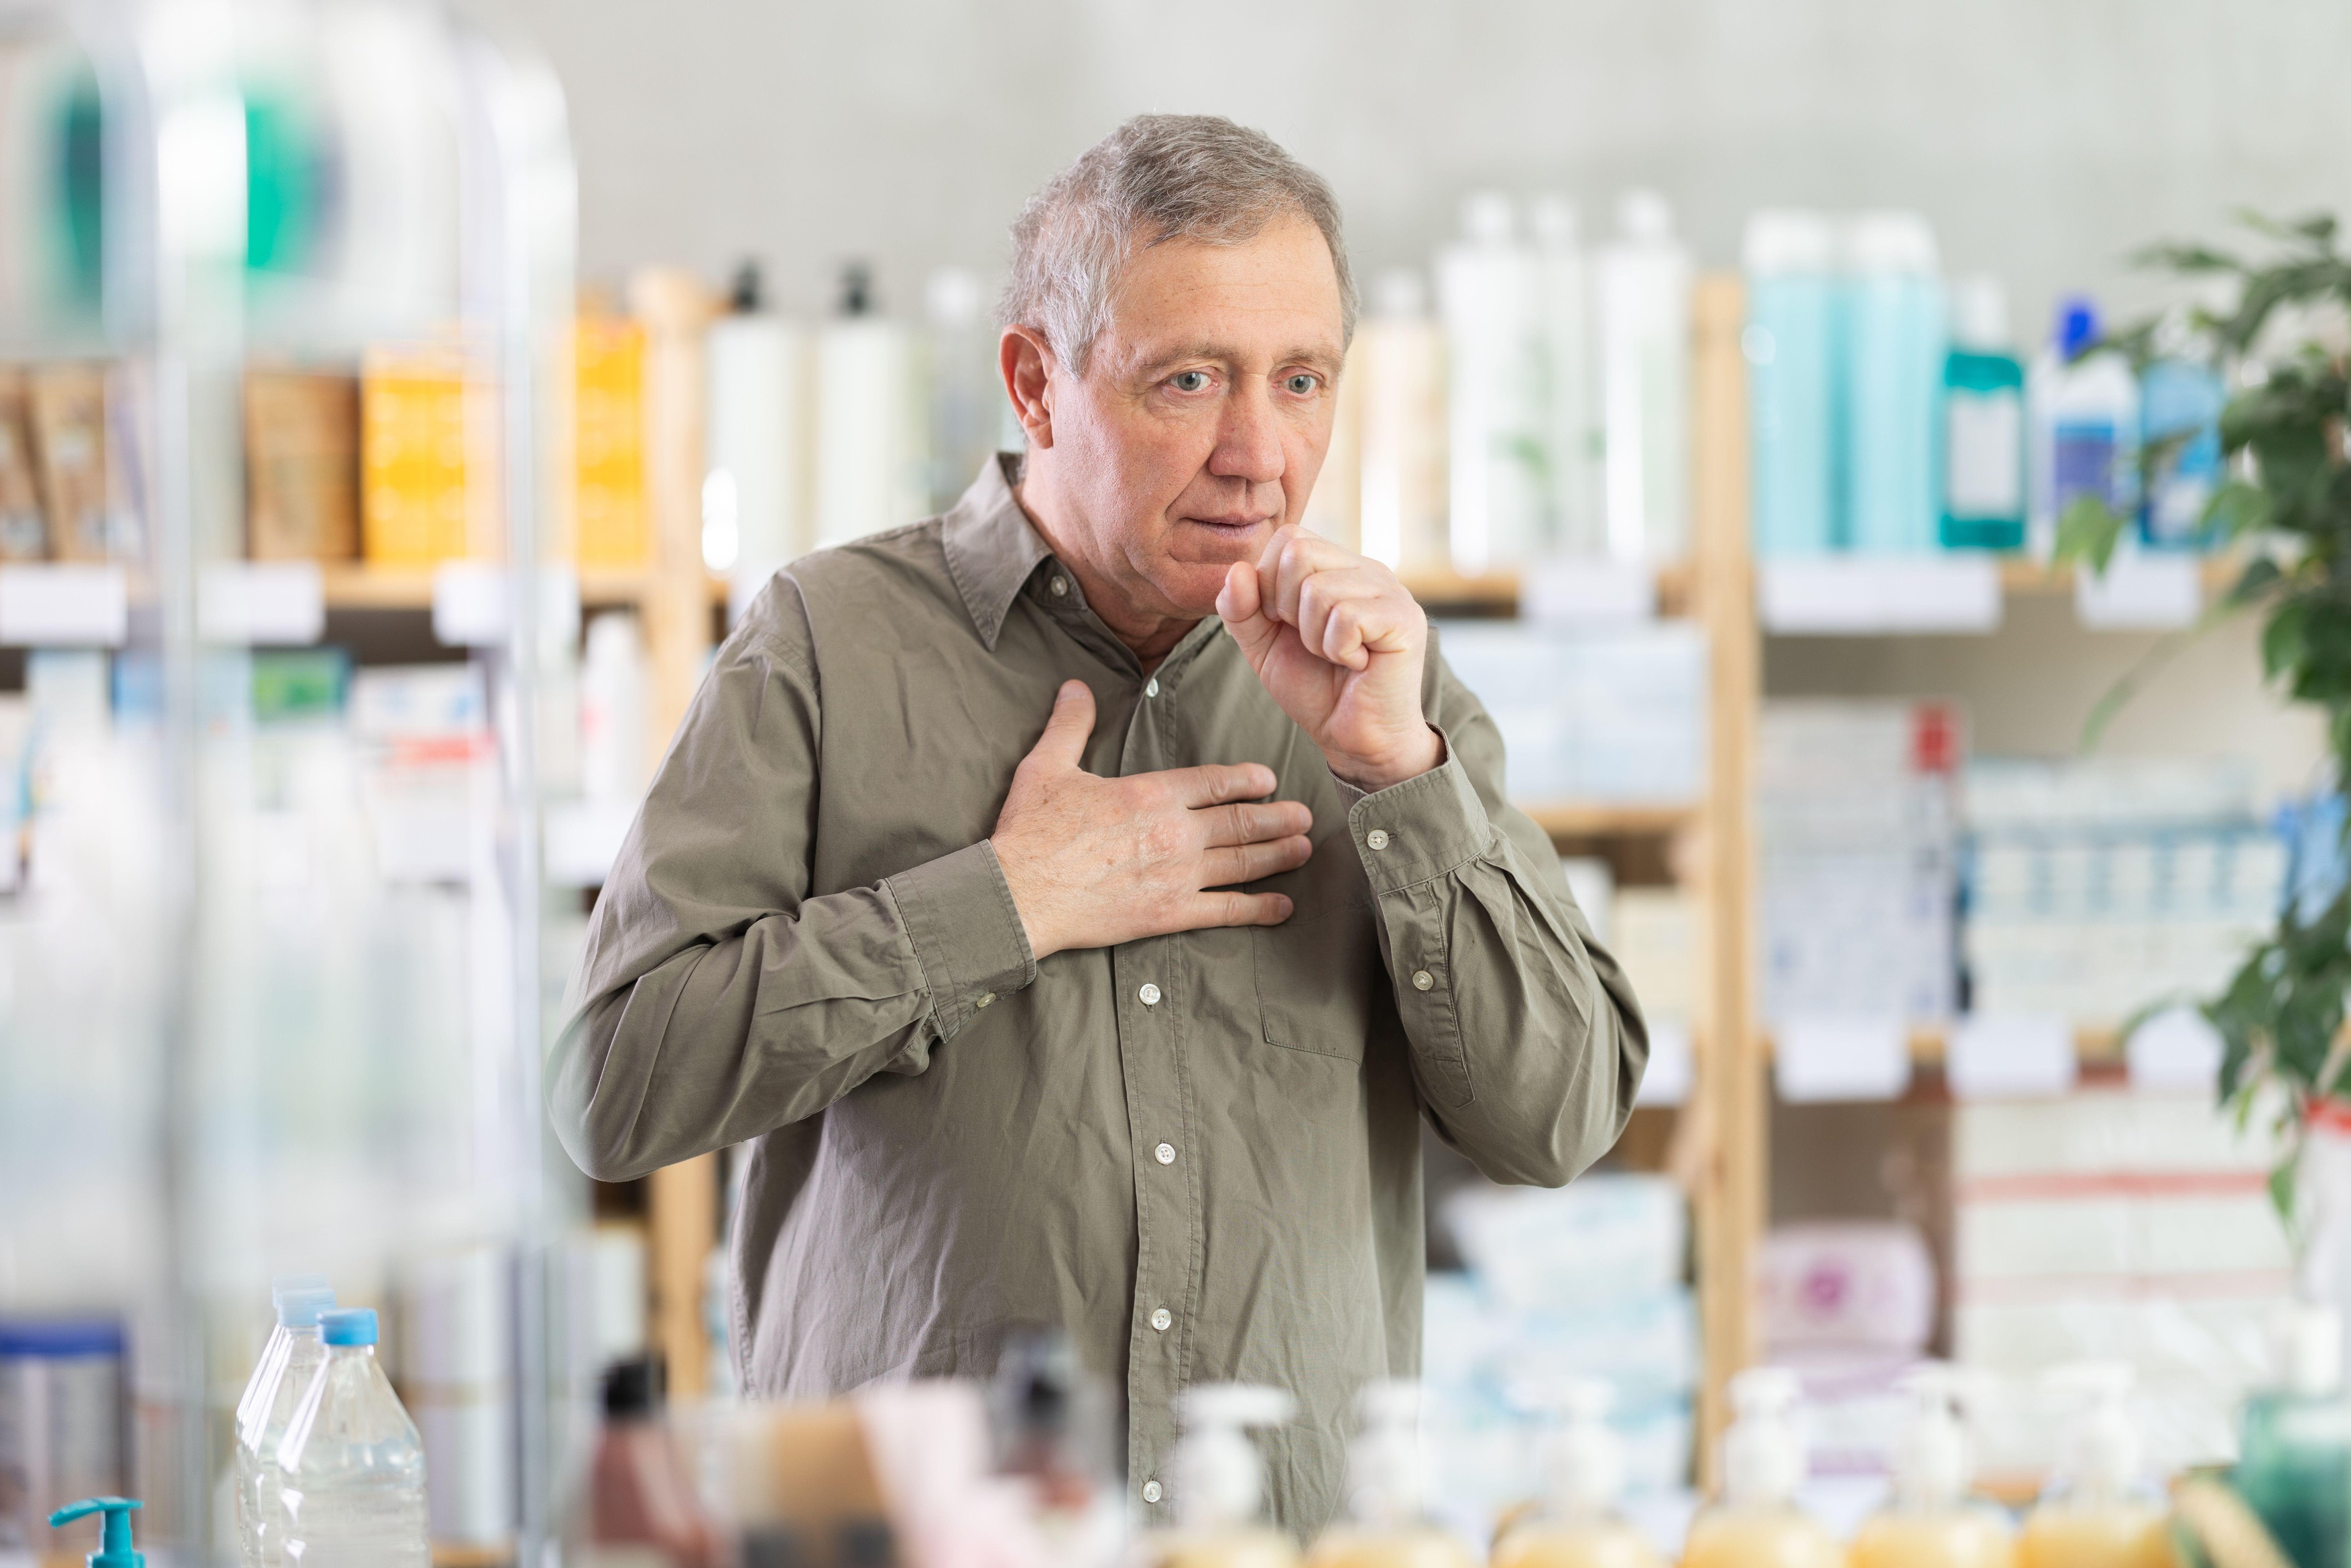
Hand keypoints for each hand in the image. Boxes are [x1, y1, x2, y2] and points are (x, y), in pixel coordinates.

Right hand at [990, 681, 1314, 959]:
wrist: (1020, 894)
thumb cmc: (1031, 832)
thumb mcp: (1046, 767)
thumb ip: (1070, 725)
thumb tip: (1075, 687)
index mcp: (1150, 793)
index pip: (1213, 781)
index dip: (1246, 779)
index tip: (1268, 779)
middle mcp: (1175, 831)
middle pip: (1240, 820)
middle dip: (1277, 817)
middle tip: (1304, 815)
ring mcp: (1178, 875)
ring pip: (1243, 861)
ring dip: (1278, 854)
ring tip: (1303, 848)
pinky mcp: (1171, 913)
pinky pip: (1227, 910)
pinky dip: (1259, 908)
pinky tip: (1282, 907)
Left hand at [1216, 525, 1442, 792]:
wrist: (1354, 739)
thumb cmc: (1315, 689)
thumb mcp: (1262, 645)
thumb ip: (1241, 608)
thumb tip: (1236, 570)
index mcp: (1336, 565)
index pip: (1288, 538)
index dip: (1269, 584)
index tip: (1287, 625)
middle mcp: (1366, 568)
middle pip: (1299, 552)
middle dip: (1287, 608)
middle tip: (1313, 642)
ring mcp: (1389, 590)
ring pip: (1319, 589)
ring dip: (1313, 637)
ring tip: (1336, 656)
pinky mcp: (1404, 618)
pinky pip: (1345, 617)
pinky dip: (1337, 650)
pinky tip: (1357, 663)